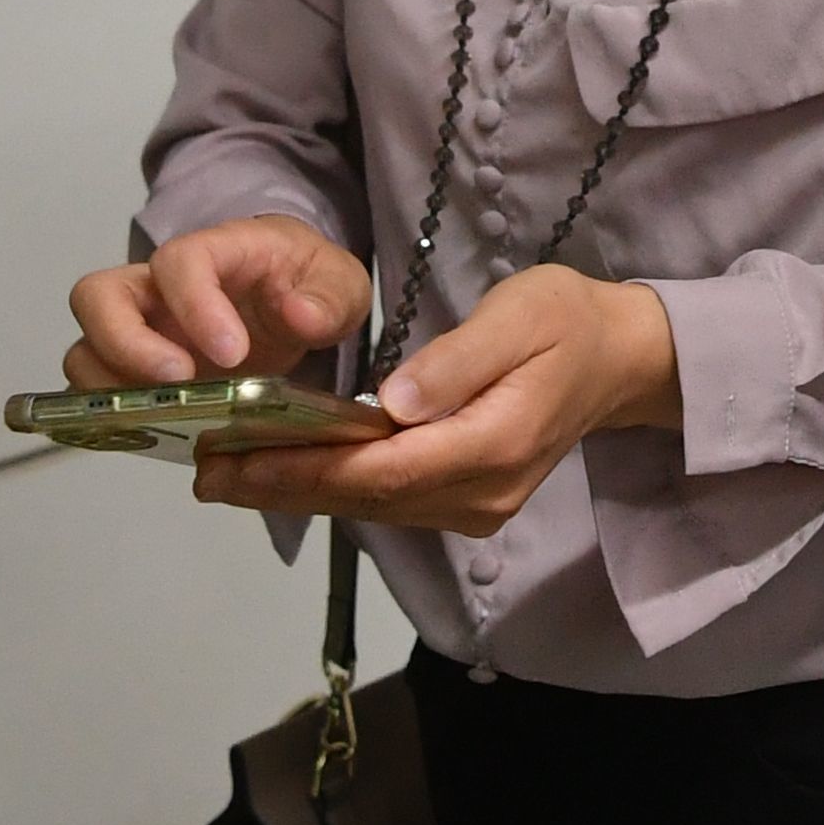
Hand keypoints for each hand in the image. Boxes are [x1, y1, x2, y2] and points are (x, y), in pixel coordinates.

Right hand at [65, 219, 374, 389]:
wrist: (290, 299)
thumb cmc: (303, 283)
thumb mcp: (338, 283)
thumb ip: (328, 298)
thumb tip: (301, 316)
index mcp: (211, 252)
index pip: (178, 263)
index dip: (195, 305)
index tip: (233, 351)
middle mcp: (157, 288)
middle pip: (97, 297)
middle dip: (126, 344)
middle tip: (178, 381)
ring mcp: (139, 331)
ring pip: (85, 350)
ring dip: (111, 388)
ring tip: (163, 415)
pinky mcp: (135, 375)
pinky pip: (98, 394)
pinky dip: (113, 418)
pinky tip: (155, 434)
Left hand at [198, 265, 676, 537]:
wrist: (620, 361)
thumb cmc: (567, 322)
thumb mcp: (520, 317)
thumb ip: (456, 361)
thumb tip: (393, 403)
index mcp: (492, 445)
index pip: (381, 468)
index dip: (303, 469)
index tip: (236, 461)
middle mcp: (480, 494)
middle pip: (365, 498)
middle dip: (281, 487)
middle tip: (204, 471)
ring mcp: (475, 507)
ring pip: (372, 507)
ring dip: (298, 492)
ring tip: (226, 473)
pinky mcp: (467, 504)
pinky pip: (389, 501)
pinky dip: (333, 488)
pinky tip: (287, 471)